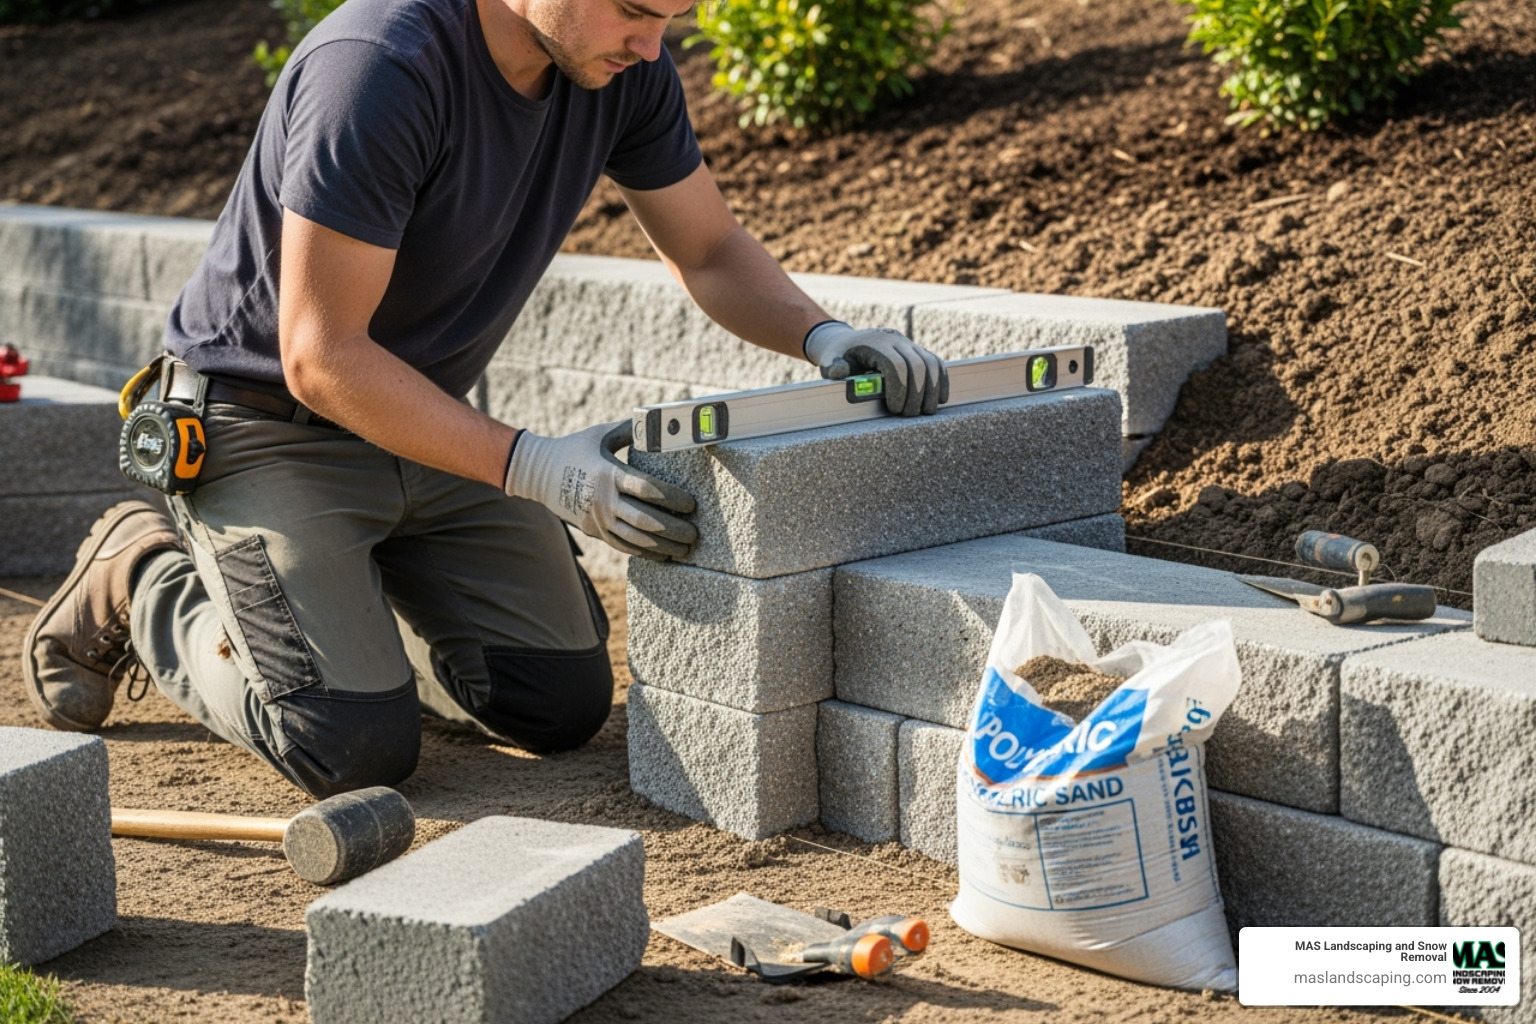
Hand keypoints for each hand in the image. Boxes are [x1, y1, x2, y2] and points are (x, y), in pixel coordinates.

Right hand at [504, 421, 696, 560]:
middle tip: (695, 534)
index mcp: (609, 473)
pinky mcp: (593, 530)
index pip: (648, 489)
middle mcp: (604, 499)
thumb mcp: (601, 434)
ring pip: (636, 539)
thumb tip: (659, 421)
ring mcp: (597, 518)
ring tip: (685, 549)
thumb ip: (631, 430)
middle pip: (646, 520)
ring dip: (663, 546)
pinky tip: (663, 555)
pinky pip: (623, 546)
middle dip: (674, 530)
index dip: (673, 499)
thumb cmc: (574, 448)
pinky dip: (645, 552)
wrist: (536, 472)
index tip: (692, 504)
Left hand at [803, 321, 948, 415]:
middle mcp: (894, 339)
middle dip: (917, 393)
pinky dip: (941, 381)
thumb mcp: (831, 361)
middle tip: (910, 415)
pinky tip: (940, 399)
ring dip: (932, 389)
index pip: (895, 365)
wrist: (846, 341)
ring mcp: (908, 343)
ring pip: (931, 363)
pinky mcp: (917, 350)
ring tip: (927, 411)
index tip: (894, 409)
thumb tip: (839, 371)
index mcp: (875, 342)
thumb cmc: (838, 356)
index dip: (899, 388)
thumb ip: (836, 368)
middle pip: (917, 365)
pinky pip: (936, 363)